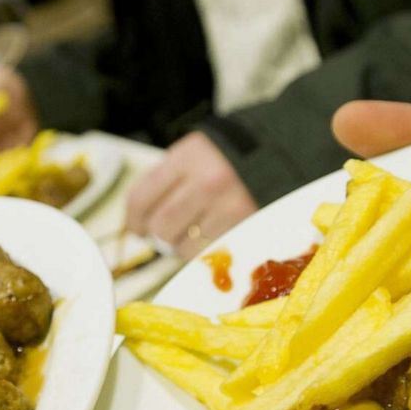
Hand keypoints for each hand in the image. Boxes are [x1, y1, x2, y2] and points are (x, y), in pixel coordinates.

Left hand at [125, 132, 256, 260]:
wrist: (277, 156)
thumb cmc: (225, 160)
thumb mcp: (191, 156)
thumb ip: (164, 182)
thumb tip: (138, 223)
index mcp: (187, 157)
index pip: (142, 197)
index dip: (133, 219)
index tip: (136, 228)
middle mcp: (207, 181)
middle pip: (161, 226)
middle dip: (158, 236)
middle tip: (165, 234)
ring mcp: (228, 206)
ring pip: (183, 246)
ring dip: (181, 246)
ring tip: (193, 232)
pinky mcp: (245, 226)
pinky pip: (209, 253)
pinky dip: (203, 251)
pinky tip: (209, 236)